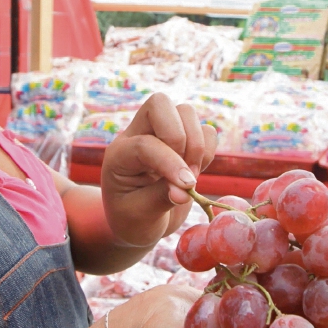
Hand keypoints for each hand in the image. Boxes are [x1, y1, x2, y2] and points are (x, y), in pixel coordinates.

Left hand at [100, 94, 216, 247]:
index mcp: (119, 154)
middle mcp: (138, 136)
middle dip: (181, 135)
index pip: (146, 144)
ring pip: (185, 111)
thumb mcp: (139, 217)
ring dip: (197, 143)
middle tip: (186, 171)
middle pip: (160, 103)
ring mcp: (162, 135)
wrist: (139, 224)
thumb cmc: (133, 221)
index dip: (170, 163)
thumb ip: (161, 199)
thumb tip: (186, 188)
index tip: (187, 189)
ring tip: (193, 176)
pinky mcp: (185, 142)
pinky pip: (205, 129)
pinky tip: (197, 171)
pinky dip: (208, 149)